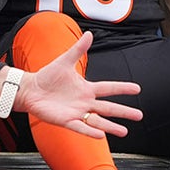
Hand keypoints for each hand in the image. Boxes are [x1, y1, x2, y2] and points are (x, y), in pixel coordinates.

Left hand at [12, 31, 142, 137]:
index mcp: (86, 88)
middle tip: (139, 115)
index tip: (137, 89)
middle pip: (108, 108)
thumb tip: (89, 33)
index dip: (122, 88)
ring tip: (124, 131)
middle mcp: (85, 102)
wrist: (31, 89)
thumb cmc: (48, 77)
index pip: (108, 88)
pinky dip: (89, 131)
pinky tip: (100, 135)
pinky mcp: (66, 121)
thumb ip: (78, 49)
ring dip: (110, 126)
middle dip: (123, 112)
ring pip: (97, 121)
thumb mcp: (65, 61)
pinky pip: (80, 127)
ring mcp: (76, 112)